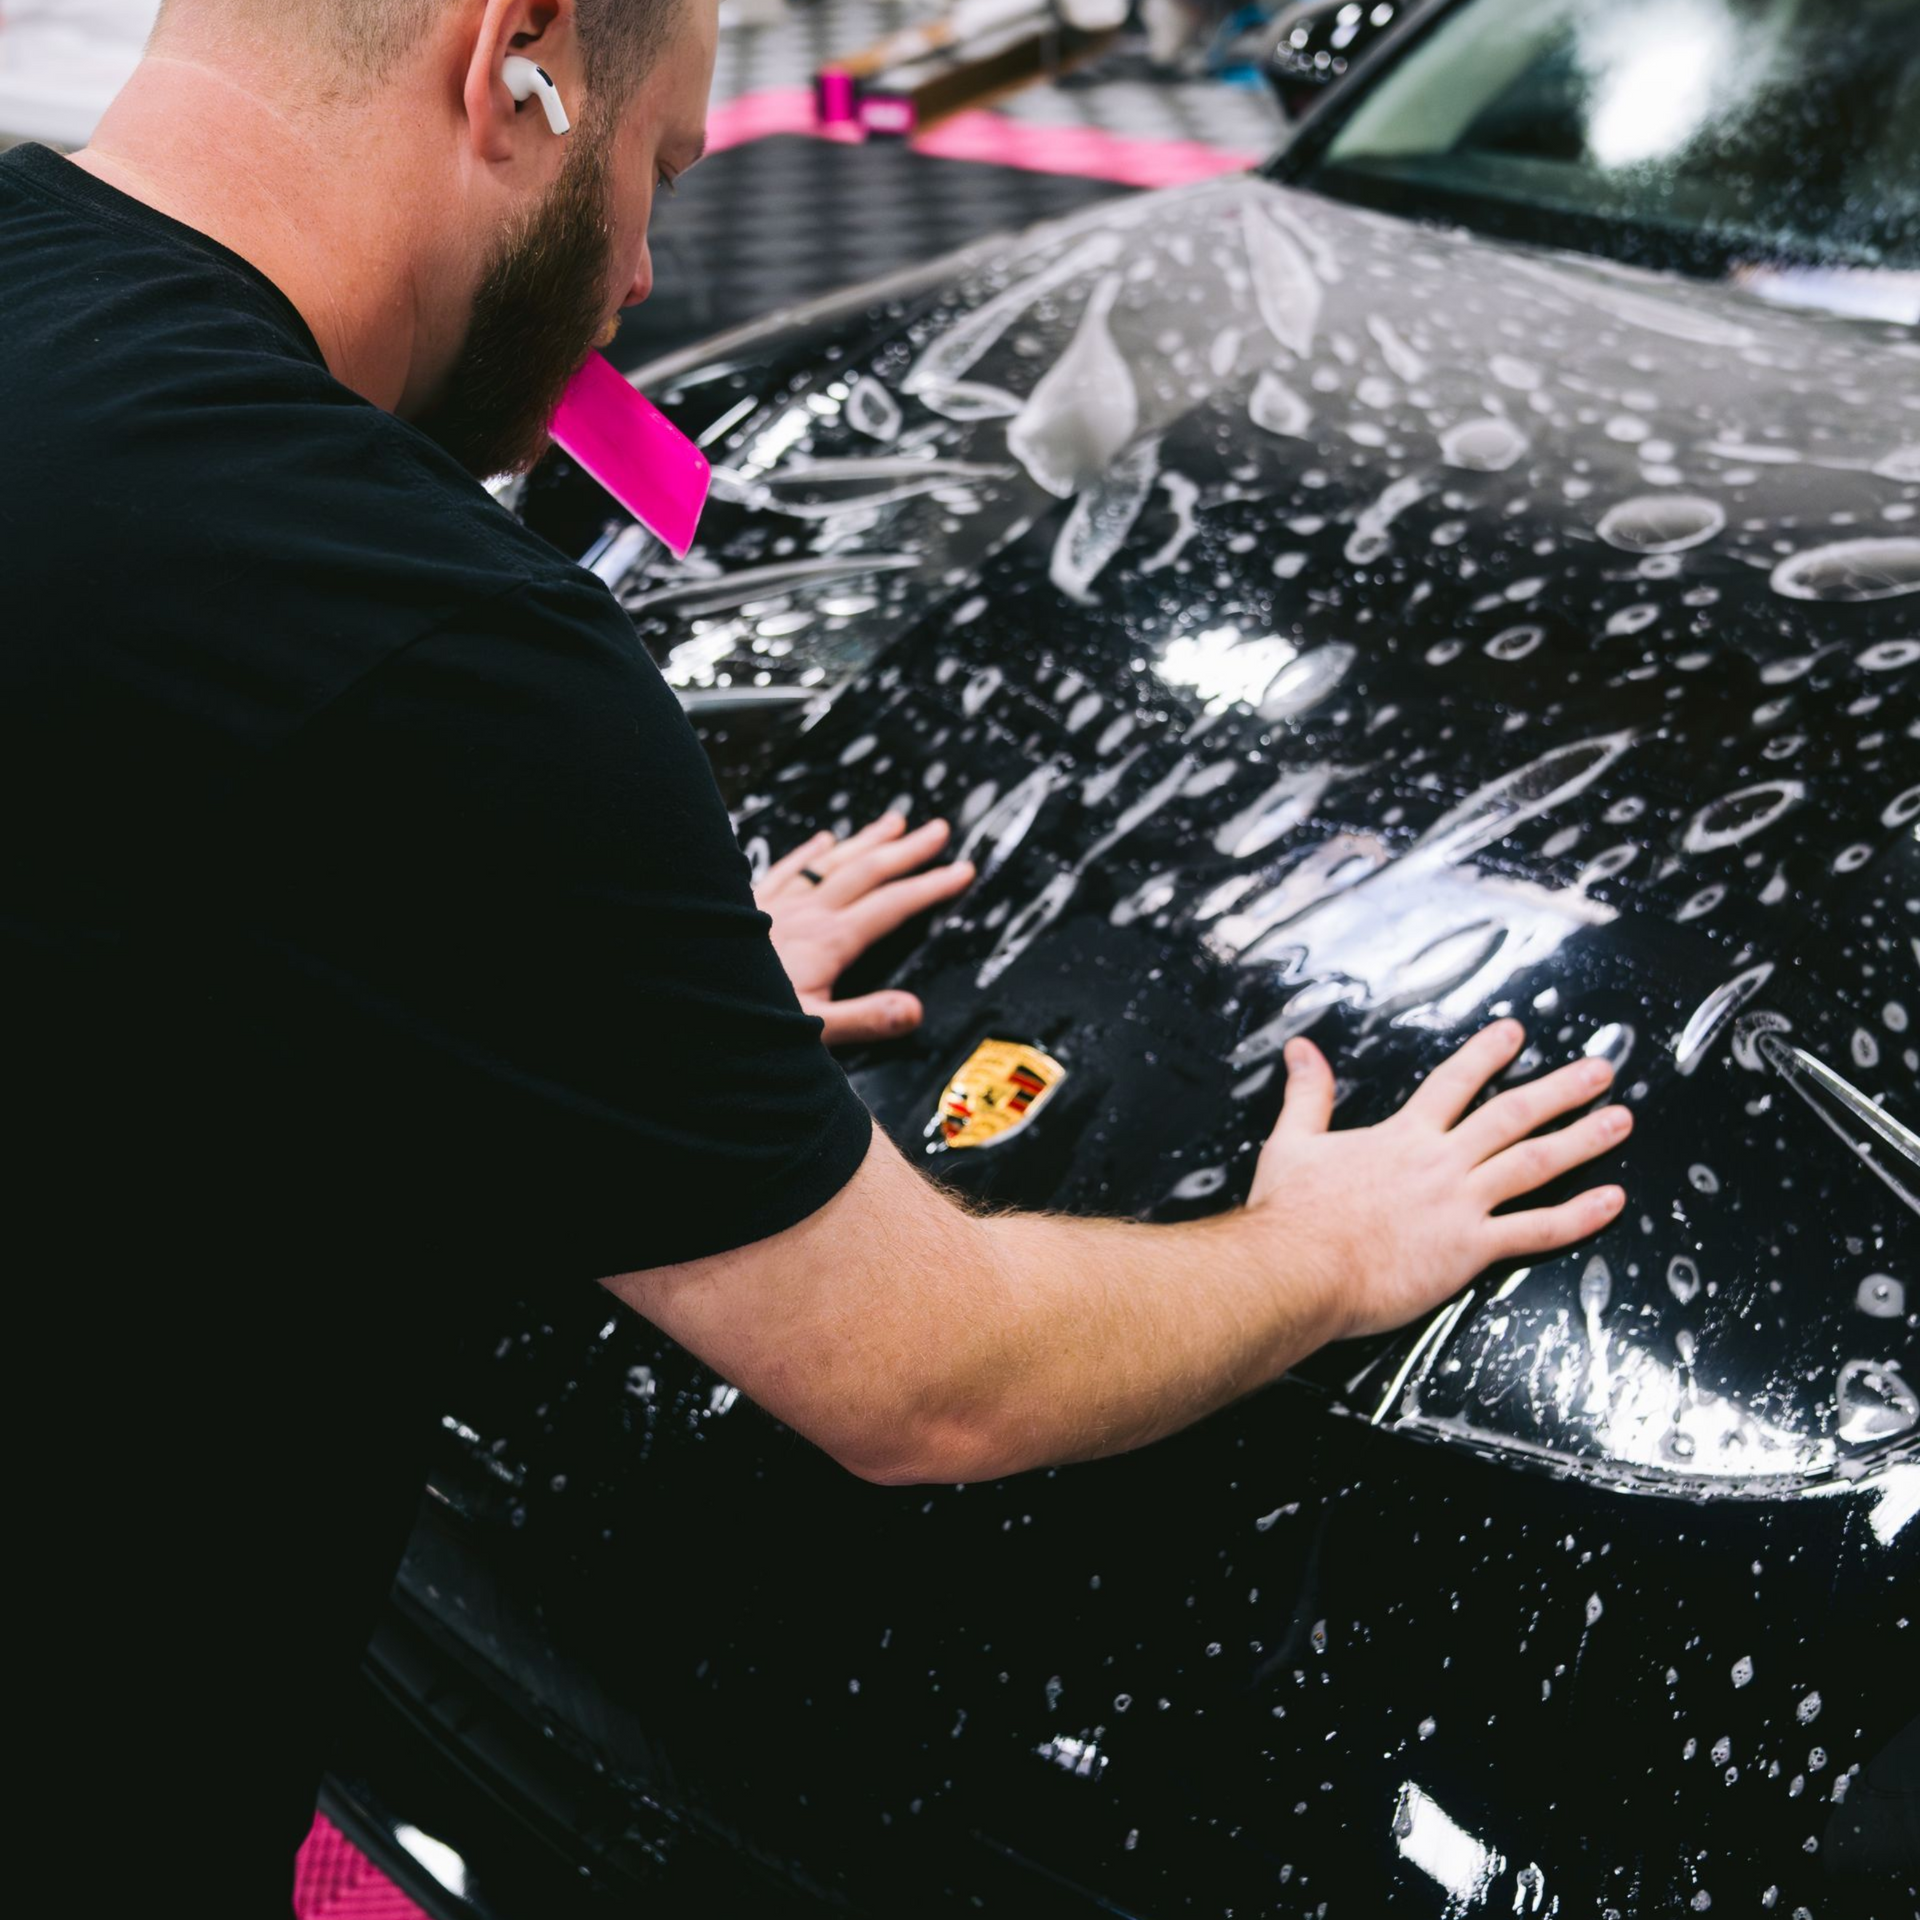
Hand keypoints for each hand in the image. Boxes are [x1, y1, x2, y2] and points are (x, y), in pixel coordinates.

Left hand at [757, 813, 974, 1046]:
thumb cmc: (742, 1017)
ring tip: (895, 822)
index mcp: (829, 941)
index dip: (931, 887)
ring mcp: (776, 904)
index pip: (892, 907)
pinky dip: (809, 852)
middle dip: (907, 850)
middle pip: (867, 872)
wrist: (679, 998)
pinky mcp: (747, 904)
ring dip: (865, 841)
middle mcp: (805, 914)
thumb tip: (913, 1010)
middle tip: (939, 831)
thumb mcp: (813, 1031)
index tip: (962, 871)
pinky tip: (821, 839)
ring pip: (830, 862)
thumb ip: (866, 1019)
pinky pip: (785, 867)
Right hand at [1246, 1020, 1630, 1340]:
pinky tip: (1611, 1202)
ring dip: (1582, 1140)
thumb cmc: (1291, 1214)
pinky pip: (1535, 1230)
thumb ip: (1307, 1093)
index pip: (1455, 1083)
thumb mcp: (1293, 1141)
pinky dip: (1578, 1215)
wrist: (1298, 1268)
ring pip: (1534, 1162)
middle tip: (1600, 1070)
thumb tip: (1301, 1049)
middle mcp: (1440, 1162)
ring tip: (1620, 1121)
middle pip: (1512, 1115)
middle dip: (1561, 1089)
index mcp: (1402, 1136)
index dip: (1487, 1054)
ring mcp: (1460, 1204)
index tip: (1517, 1033)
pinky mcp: (1469, 1249)